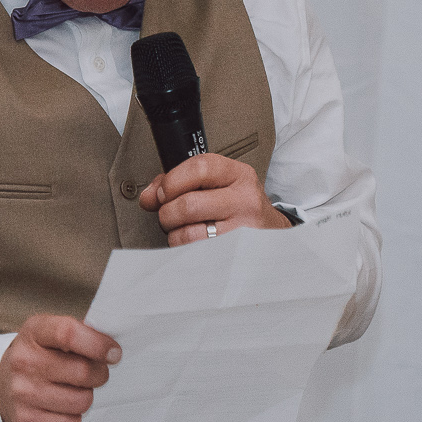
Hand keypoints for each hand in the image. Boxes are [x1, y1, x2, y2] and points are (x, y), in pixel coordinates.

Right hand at [0, 314, 121, 421]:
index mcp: (34, 333)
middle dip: (98, 375)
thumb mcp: (51, 335)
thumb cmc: (37, 359)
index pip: (69, 333)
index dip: (98, 344)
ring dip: (85, 398)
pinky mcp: (26, 421)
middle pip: (83, 372)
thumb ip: (81, 335)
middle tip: (93, 375)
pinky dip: (73, 419)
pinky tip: (61, 409)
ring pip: (81, 401)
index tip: (113, 353)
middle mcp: (23, 362)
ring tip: (72, 392)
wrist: (0, 387)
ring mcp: (22, 394)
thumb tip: (112, 351)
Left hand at [138, 153, 290, 245]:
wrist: (271, 234)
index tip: (162, 193)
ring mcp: (242, 230)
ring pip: (188, 234)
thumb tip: (149, 196)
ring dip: (174, 235)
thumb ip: (181, 182)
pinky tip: (191, 245)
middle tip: (168, 215)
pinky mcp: (235, 254)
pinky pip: (195, 254)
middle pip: (189, 204)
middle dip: (167, 212)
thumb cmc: (239, 208)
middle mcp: (244, 199)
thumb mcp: (219, 184)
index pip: (200, 167)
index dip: (172, 181)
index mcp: (238, 175)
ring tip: (181, 231)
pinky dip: (184, 250)